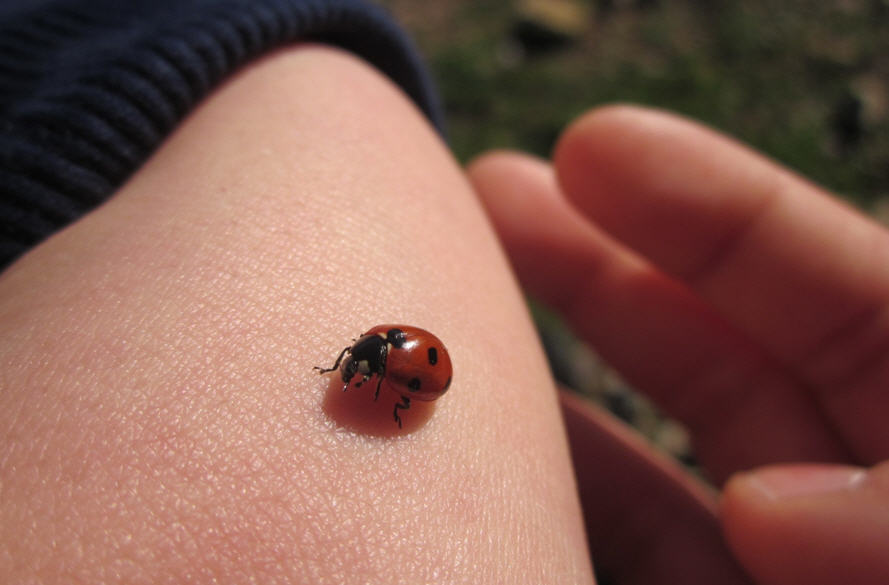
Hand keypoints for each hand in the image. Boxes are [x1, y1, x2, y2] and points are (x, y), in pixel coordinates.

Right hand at [468, 105, 888, 584]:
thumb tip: (764, 501)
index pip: (853, 298)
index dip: (723, 211)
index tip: (593, 148)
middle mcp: (857, 521)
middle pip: (728, 362)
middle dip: (605, 269)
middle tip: (490, 193)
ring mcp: (774, 582)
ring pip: (662, 464)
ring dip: (554, 383)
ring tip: (454, 309)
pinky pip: (632, 554)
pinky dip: (554, 503)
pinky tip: (484, 453)